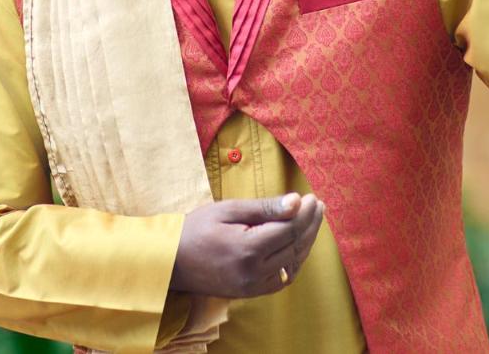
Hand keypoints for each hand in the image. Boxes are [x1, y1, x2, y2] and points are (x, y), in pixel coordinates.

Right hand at [169, 193, 324, 297]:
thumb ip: (263, 208)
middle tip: (318, 205)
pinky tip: (297, 244)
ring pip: (293, 263)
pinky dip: (294, 260)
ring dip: (306, 242)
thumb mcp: (226, 209)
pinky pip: (283, 277)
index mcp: (247, 249)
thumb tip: (296, 202)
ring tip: (312, 221)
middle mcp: (254, 272)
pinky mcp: (252, 292)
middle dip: (310, 224)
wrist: (171, 262)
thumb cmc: (195, 229)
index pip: (289, 230)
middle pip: (295, 246)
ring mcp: (254, 286)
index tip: (311, 197)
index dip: (304, 213)